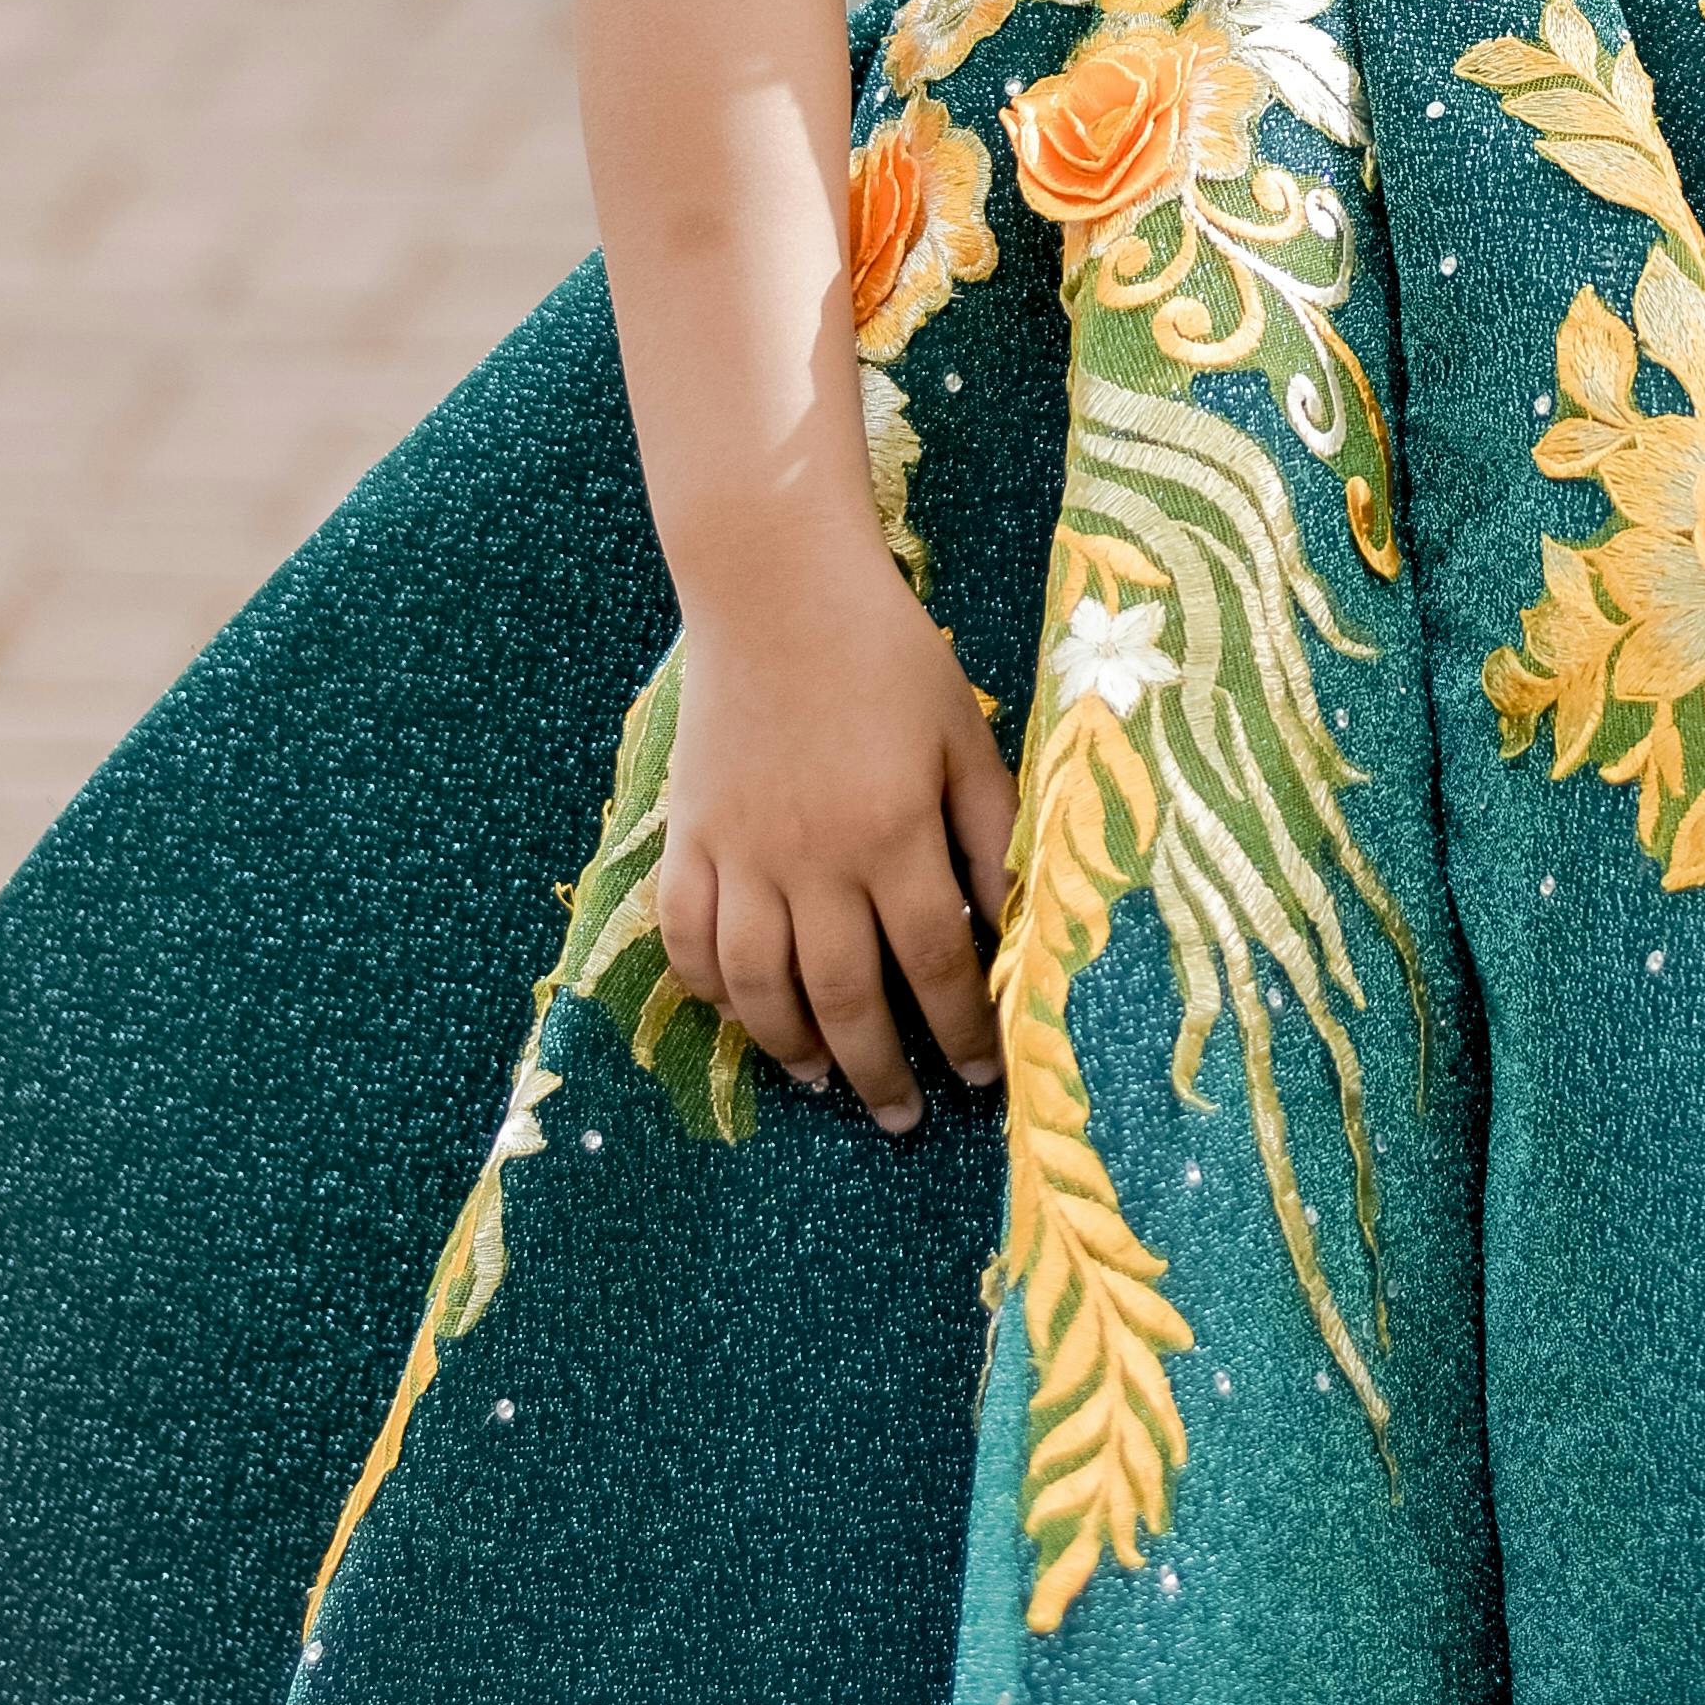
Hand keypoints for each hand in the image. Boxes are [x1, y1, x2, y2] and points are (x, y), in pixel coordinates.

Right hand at [655, 528, 1017, 1130]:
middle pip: (845, 994)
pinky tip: (738, 1012)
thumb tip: (1019, 917)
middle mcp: (812, 856)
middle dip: (880, 1069)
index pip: (934, 961)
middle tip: (903, 1118)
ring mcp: (739, 849)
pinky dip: (707, 987)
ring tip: (824, 1081)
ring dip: (792, 1045)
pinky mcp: (687, 832)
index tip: (983, 1074)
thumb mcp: (964, 733)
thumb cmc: (886, 654)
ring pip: (758, 983)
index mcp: (892, 830)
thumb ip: (991, 830)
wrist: (776, 585)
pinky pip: (685, 935)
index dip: (961, 1029)